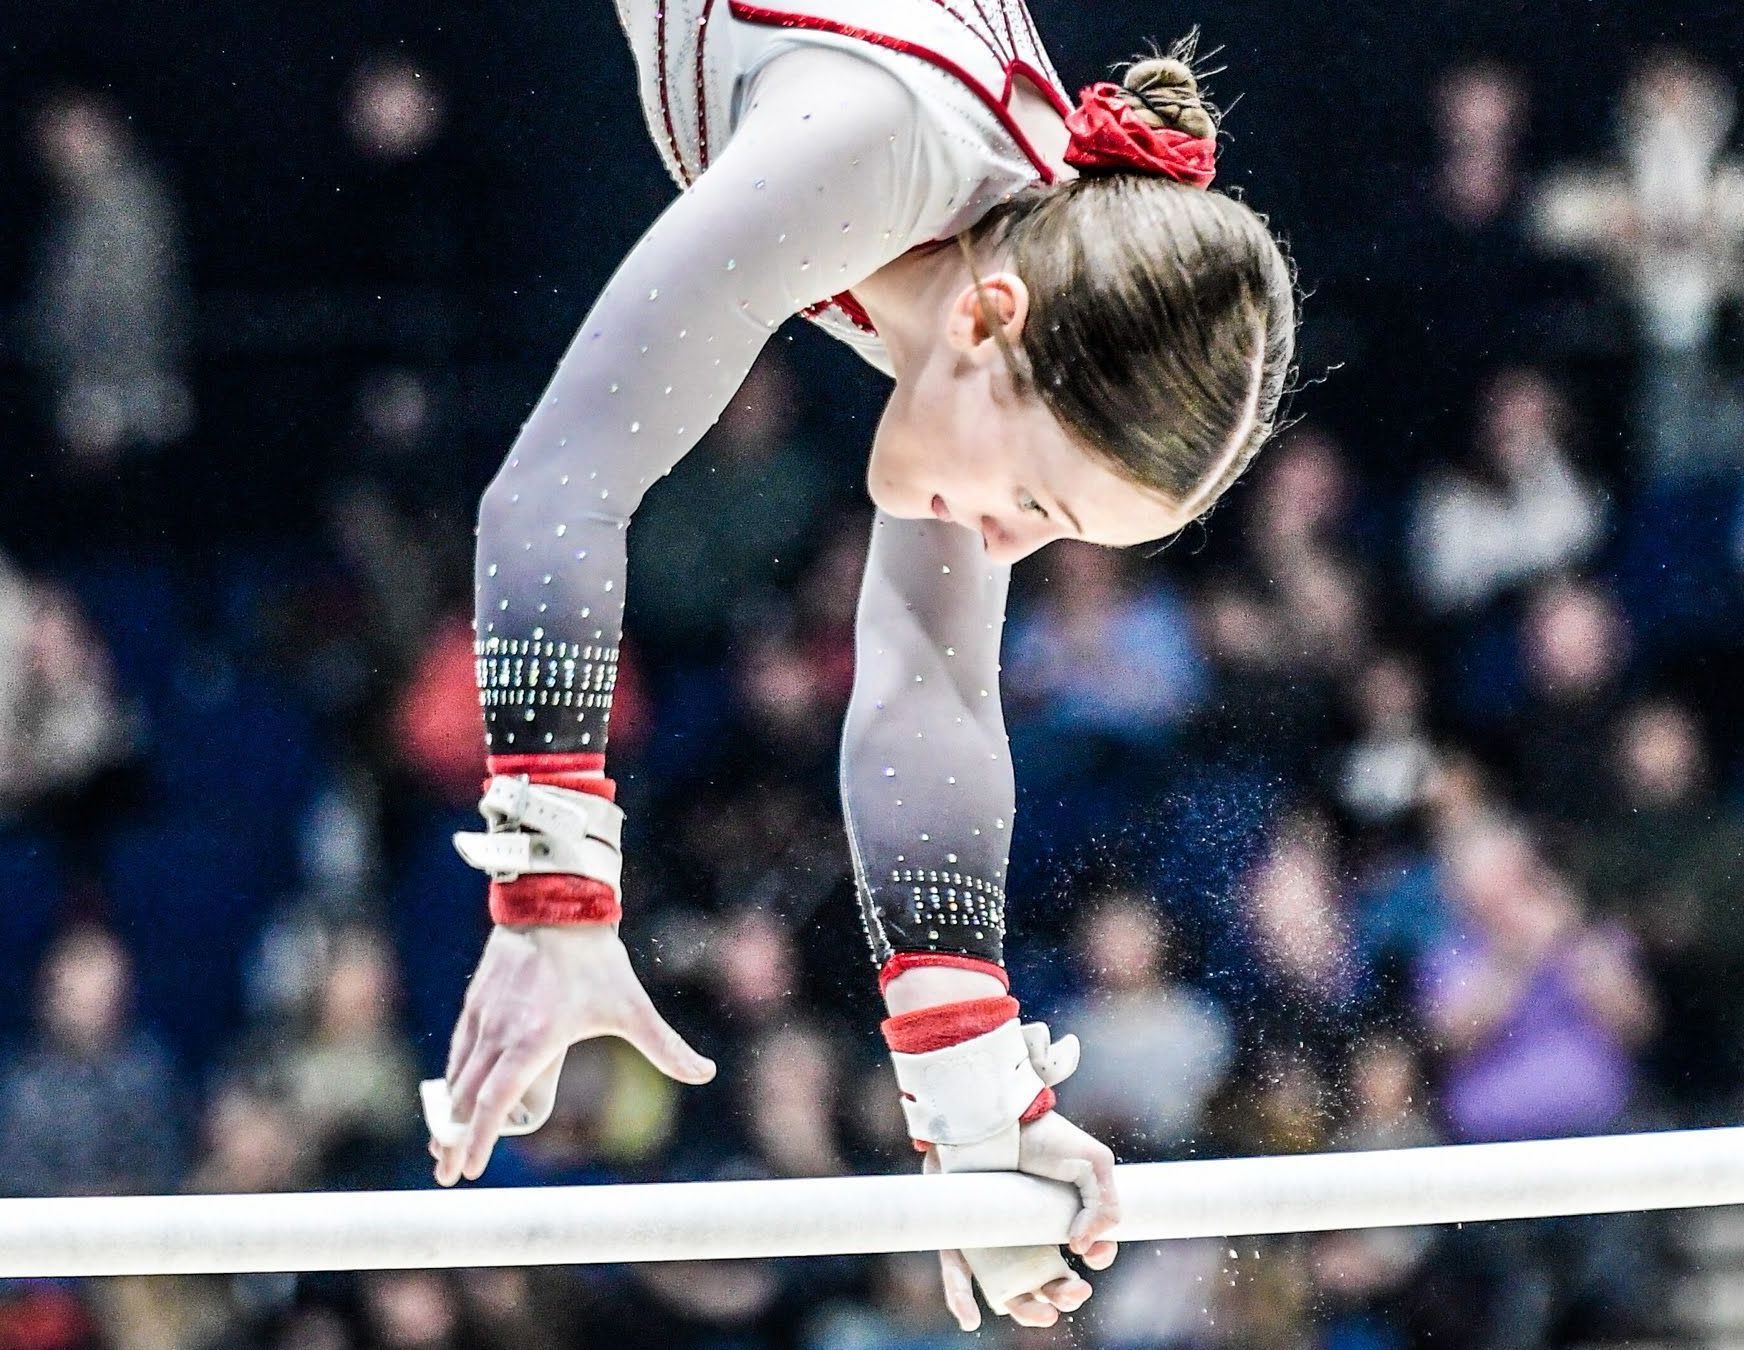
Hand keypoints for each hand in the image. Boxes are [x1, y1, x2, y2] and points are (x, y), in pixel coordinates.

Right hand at [429, 924, 714, 1184]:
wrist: (557, 903)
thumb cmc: (595, 959)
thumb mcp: (632, 1006)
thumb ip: (666, 1046)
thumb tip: (705, 1072)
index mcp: (532, 1041)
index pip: (495, 1102)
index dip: (478, 1139)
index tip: (468, 1170)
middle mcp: (498, 1033)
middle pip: (465, 1098)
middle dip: (452, 1140)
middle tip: (446, 1174)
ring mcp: (482, 1017)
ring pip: (457, 1075)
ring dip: (446, 1113)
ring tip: (442, 1144)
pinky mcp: (474, 1002)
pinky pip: (458, 1050)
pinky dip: (452, 1079)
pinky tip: (452, 1095)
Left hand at [931, 1110, 1120, 1330]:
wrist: (997, 1113)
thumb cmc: (1045, 1137)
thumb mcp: (1093, 1163)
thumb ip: (1106, 1204)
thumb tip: (1083, 1249)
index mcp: (1060, 1221)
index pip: (1081, 1257)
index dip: (1094, 1262)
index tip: (1092, 1254)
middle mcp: (1026, 1235)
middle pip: (1048, 1283)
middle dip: (1065, 1296)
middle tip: (1073, 1291)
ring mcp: (993, 1238)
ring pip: (1008, 1291)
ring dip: (1026, 1310)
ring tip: (1041, 1311)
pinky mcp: (960, 1234)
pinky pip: (957, 1275)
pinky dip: (961, 1300)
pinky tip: (970, 1320)